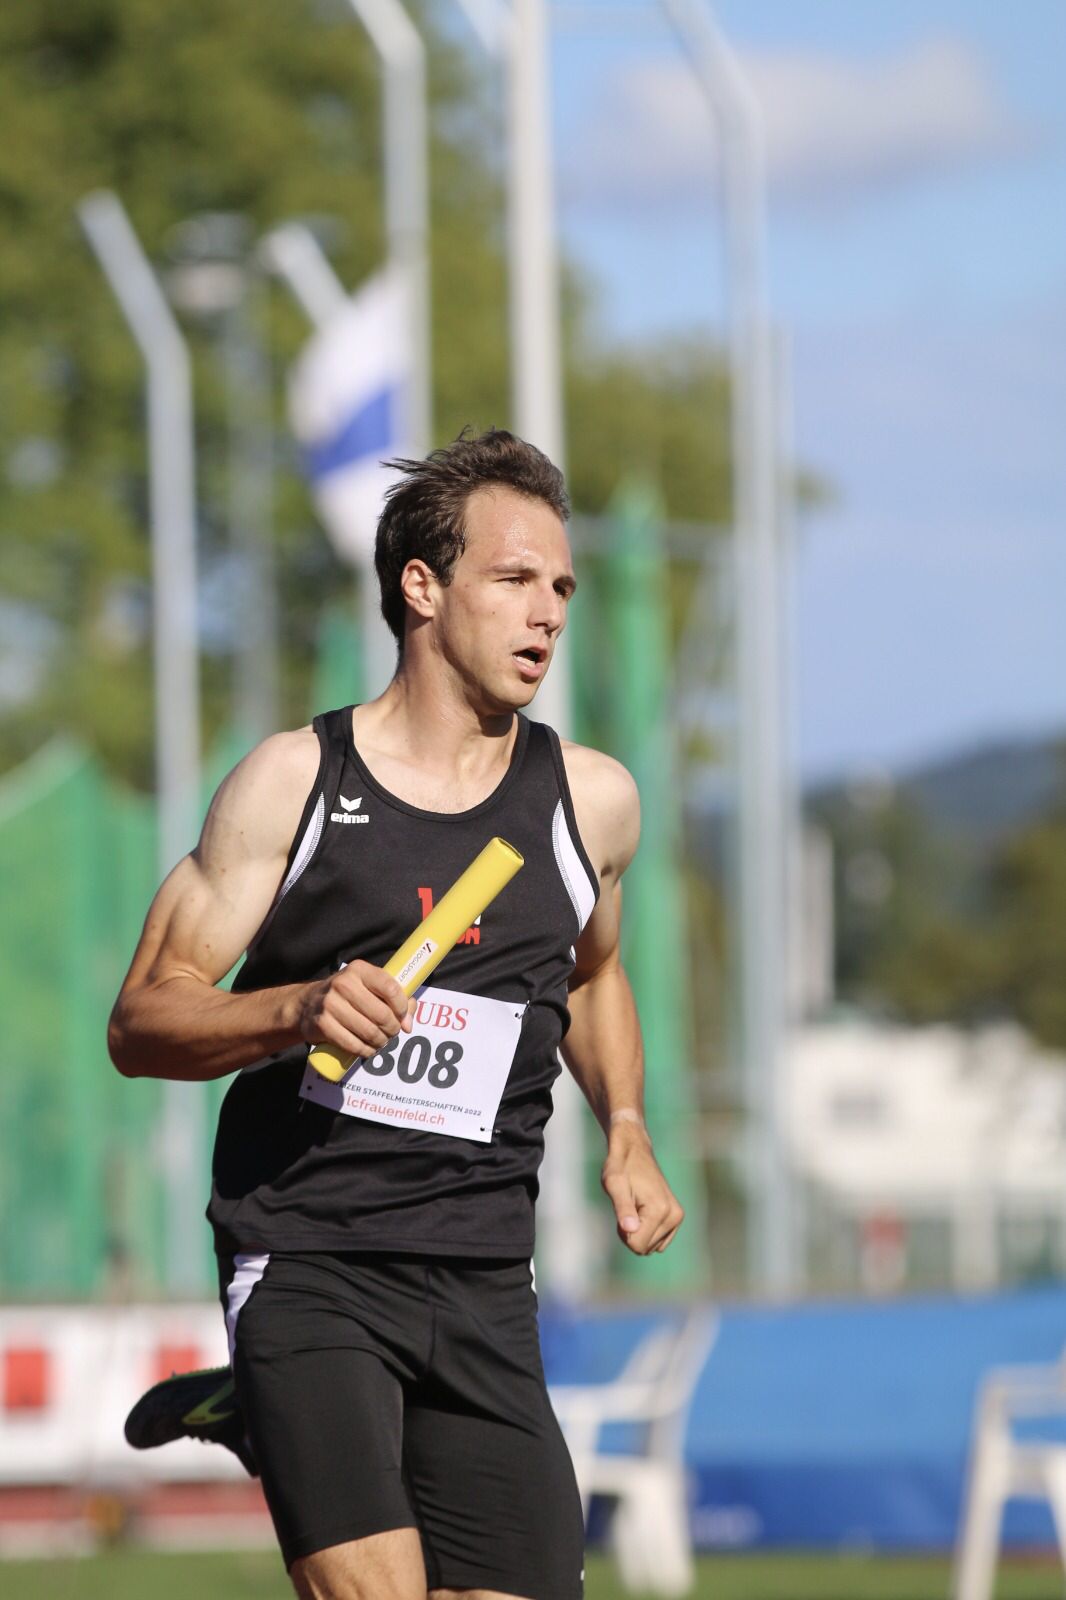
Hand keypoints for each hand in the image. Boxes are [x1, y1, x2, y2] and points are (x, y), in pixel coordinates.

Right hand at [297, 962, 411, 1059]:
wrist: (307, 1004)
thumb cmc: (347, 996)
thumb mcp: (368, 987)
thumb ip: (394, 998)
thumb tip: (408, 1025)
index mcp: (359, 970)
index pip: (390, 988)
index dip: (402, 1007)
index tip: (402, 1016)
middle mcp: (344, 984)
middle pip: (382, 1014)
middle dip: (393, 1029)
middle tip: (392, 1033)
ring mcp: (331, 1004)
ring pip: (369, 1032)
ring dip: (381, 1042)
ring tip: (381, 1042)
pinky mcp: (323, 1024)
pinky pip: (353, 1045)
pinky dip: (366, 1052)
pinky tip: (369, 1050)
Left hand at [601, 1120, 684, 1255]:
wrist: (633, 1149)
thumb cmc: (620, 1166)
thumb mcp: (614, 1185)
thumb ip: (623, 1208)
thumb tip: (630, 1229)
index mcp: (660, 1210)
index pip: (637, 1246)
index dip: (623, 1232)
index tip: (622, 1209)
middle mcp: (674, 1215)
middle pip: (644, 1248)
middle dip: (631, 1233)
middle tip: (627, 1207)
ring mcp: (677, 1217)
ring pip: (651, 1246)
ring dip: (638, 1232)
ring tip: (634, 1206)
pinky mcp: (676, 1217)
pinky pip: (659, 1241)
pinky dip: (647, 1231)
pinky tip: (641, 1211)